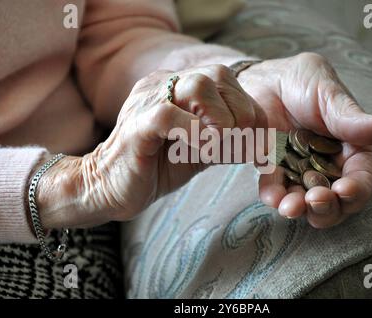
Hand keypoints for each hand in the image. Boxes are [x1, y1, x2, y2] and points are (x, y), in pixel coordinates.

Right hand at [36, 64, 265, 228]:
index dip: (248, 107)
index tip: (258, 138)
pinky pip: (169, 115)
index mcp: (179, 88)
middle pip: (216, 75)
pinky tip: (204, 151)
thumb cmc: (157, 167)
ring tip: (223, 146)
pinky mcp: (136, 124)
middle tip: (244, 143)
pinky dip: (195, 132)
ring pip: (196, 86)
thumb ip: (227, 139)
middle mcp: (163, 85)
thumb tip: (260, 140)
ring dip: (221, 118)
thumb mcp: (202, 150)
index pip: (225, 79)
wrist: (111, 189)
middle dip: (241, 111)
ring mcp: (147, 101)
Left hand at [238, 53, 371, 227]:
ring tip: (292, 207)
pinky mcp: (274, 172)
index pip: (361, 178)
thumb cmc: (305, 82)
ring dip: (301, 210)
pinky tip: (274, 198)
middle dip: (327, 207)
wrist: (266, 79)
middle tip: (316, 199)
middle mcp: (329, 168)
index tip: (344, 190)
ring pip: (305, 203)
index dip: (356, 189)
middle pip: (335, 201)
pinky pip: (275, 191)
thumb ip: (352, 118)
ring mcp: (300, 173)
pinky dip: (275, 198)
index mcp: (353, 150)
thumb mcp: (329, 95)